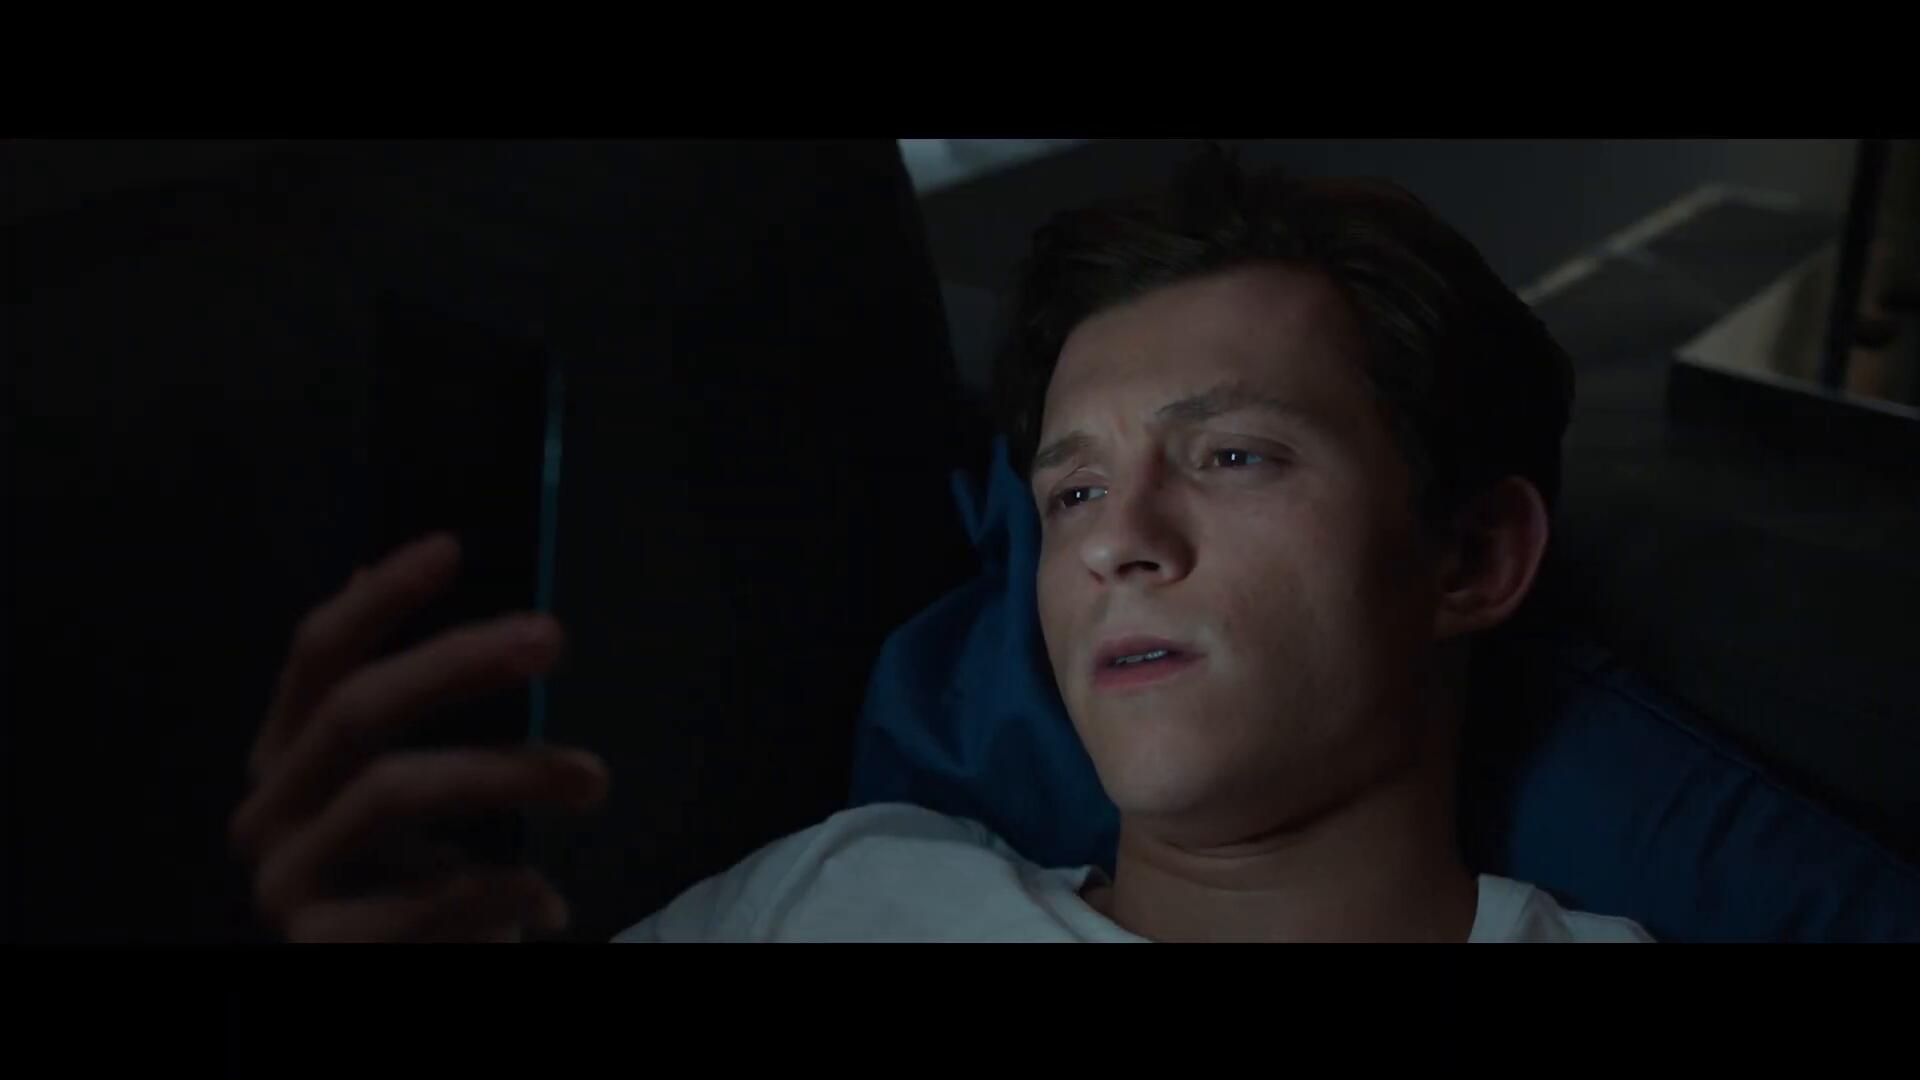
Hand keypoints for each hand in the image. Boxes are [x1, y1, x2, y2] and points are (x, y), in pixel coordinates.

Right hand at [229, 532, 608, 941]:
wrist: (401, 983)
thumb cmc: (411, 883)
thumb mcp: (409, 791)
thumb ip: (396, 701)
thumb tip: (373, 566)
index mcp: (287, 758)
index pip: (315, 656)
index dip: (377, 599)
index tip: (449, 547)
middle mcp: (268, 812)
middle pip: (354, 710)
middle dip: (457, 661)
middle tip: (551, 635)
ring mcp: (286, 882)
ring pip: (393, 790)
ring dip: (508, 771)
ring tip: (593, 778)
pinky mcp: (323, 947)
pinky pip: (432, 896)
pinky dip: (505, 890)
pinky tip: (548, 900)